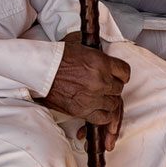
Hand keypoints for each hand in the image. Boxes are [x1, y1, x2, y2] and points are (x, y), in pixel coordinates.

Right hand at [40, 34, 130, 148]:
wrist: (40, 70)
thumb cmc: (57, 58)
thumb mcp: (83, 48)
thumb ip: (99, 57)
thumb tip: (106, 62)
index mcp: (102, 62)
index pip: (125, 72)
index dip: (122, 75)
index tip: (119, 77)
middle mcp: (100, 80)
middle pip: (118, 89)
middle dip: (112, 88)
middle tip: (104, 87)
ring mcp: (93, 97)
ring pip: (113, 104)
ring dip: (108, 101)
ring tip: (100, 98)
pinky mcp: (83, 110)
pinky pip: (103, 117)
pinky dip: (103, 115)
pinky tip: (99, 110)